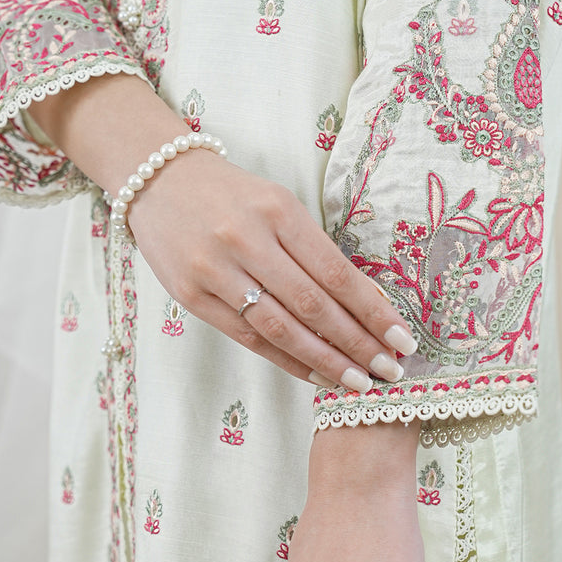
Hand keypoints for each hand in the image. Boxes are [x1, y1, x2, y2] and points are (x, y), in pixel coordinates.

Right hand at [129, 144, 415, 390]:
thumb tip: (365, 303)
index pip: (336, 272)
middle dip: (357, 343)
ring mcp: (215, 271)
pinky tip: (315, 373)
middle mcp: (247, 240)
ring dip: (324, 360)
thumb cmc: (232, 195)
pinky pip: (247, 337)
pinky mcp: (191, 296)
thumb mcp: (278, 204)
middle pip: (312, 305)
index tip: (402, 339)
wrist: (159, 180)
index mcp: (279, 211)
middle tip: (389, 371)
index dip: (373, 311)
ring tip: (357, 381)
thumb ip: (314, 250)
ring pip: (280, 328)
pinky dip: (286, 359)